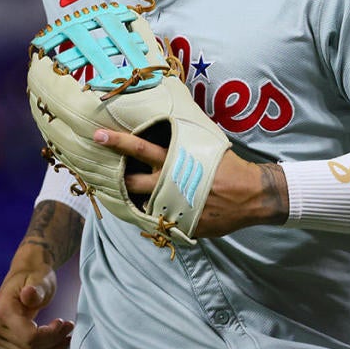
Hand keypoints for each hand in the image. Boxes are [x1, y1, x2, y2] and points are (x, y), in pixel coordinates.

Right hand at [0, 252, 74, 348]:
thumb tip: (29, 295)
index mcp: (1, 311)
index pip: (29, 337)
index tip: (64, 323)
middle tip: (70, 330)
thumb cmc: (35, 274)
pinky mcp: (2, 341)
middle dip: (53, 343)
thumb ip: (36, 290)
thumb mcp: (40, 279)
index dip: (50, 335)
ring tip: (66, 340)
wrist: (26, 271)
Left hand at [93, 128, 288, 235]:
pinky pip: (159, 222)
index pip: (139, 148)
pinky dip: (154, 216)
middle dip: (116, 179)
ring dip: (133, 200)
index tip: (98, 135)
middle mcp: (169, 183)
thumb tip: (171, 123)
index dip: (117, 141)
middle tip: (106, 175)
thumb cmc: (228, 166)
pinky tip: (155, 211)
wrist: (251, 195)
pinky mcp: (181, 225)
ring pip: (140, 205)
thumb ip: (184, 140)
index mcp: (174, 161)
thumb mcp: (205, 146)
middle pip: (131, 182)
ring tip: (129, 196)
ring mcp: (174, 206)